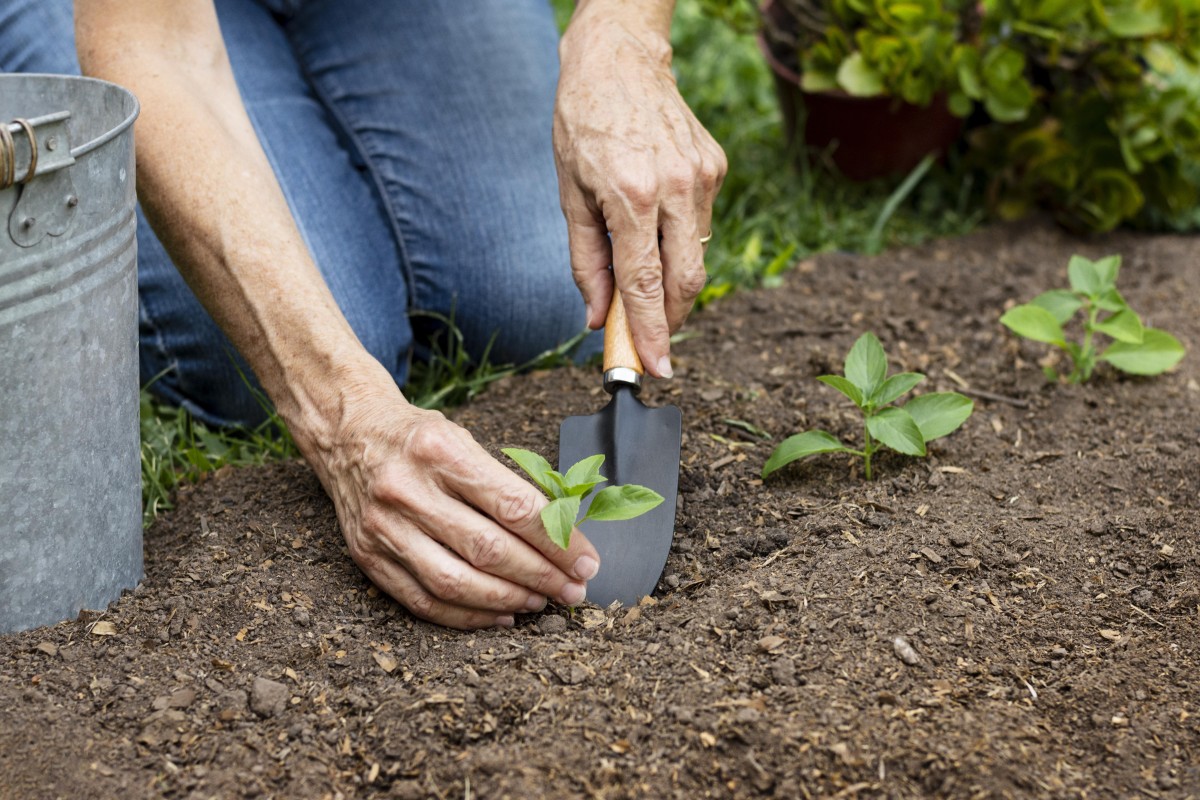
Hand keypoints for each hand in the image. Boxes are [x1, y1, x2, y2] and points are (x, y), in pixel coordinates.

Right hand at [305, 377, 600, 629]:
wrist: (348, 434)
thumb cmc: (420, 439)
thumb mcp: (465, 439)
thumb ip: (507, 484)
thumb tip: (564, 536)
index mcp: (440, 451)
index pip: (513, 507)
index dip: (558, 542)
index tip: (586, 562)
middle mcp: (406, 489)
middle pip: (488, 549)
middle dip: (541, 577)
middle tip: (572, 591)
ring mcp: (383, 527)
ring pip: (455, 582)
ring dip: (507, 600)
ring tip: (540, 603)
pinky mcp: (367, 557)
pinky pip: (423, 600)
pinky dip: (467, 616)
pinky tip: (500, 614)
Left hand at [554, 4, 726, 377]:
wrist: (619, 59)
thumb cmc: (583, 124)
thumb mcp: (569, 194)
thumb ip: (587, 261)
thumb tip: (599, 317)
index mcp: (630, 195)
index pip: (644, 283)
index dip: (651, 332)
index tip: (657, 369)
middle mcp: (675, 188)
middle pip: (685, 280)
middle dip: (670, 319)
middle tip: (652, 340)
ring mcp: (703, 176)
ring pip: (697, 256)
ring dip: (672, 282)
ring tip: (644, 279)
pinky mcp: (716, 167)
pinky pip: (701, 225)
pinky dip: (679, 240)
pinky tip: (656, 221)